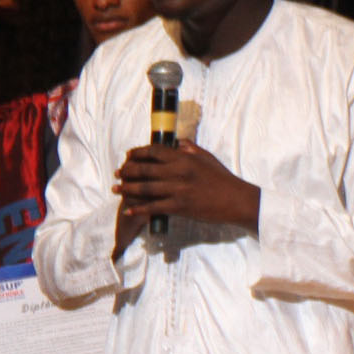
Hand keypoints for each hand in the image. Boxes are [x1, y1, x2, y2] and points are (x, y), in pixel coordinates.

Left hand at [114, 142, 260, 231]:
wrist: (236, 200)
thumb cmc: (223, 179)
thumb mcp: (207, 158)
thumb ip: (190, 149)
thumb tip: (176, 143)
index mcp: (184, 158)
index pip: (154, 151)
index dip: (138, 152)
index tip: (129, 155)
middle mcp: (178, 173)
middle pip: (144, 169)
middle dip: (127, 170)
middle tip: (118, 173)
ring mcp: (177, 190)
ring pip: (144, 188)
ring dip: (127, 189)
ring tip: (116, 189)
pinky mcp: (179, 207)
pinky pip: (153, 207)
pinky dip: (139, 210)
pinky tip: (129, 211)